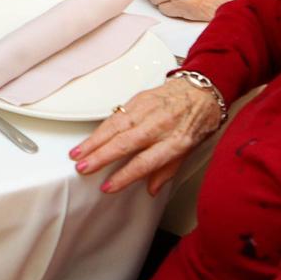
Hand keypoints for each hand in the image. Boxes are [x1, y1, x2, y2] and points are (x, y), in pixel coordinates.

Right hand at [70, 77, 222, 196]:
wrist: (202, 90)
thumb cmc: (199, 120)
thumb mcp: (190, 150)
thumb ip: (167, 170)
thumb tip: (151, 189)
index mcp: (175, 142)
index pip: (144, 163)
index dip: (124, 176)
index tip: (108, 186)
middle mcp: (160, 125)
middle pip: (124, 144)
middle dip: (100, 157)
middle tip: (83, 168)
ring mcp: (148, 110)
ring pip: (115, 127)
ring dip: (93, 142)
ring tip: (78, 154)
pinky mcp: (139, 98)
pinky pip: (116, 115)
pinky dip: (100, 127)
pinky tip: (90, 137)